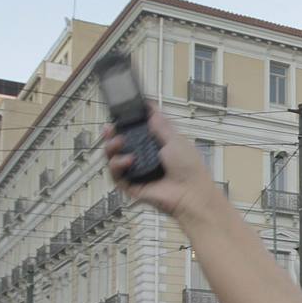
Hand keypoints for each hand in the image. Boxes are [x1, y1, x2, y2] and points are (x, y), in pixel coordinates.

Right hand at [103, 108, 217, 219]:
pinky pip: (116, 175)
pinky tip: (129, 160)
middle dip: (111, 135)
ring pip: (114, 159)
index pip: (134, 133)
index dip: (125, 124)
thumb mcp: (176, 140)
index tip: (119, 114)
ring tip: (118, 142)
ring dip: (111, 148)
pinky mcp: (132, 186)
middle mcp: (144, 159)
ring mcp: (137, 173)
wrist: (192, 193)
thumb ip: (161, 125)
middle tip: (109, 128)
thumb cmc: (189, 168)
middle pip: (119, 145)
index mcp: (155, 147)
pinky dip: (117, 165)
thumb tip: (152, 109)